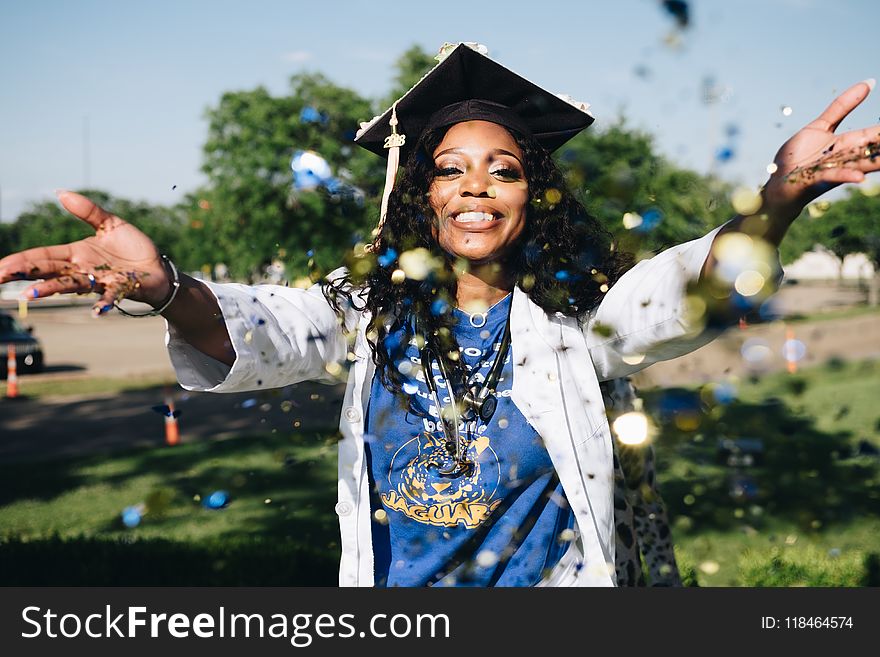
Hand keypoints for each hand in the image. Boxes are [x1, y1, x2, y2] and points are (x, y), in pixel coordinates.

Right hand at [0, 191, 169, 314]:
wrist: (159, 268)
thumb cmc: (133, 248)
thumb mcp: (111, 224)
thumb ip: (88, 211)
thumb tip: (60, 192)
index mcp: (76, 253)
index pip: (42, 256)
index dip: (21, 261)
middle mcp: (83, 269)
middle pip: (49, 271)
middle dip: (24, 275)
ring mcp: (100, 280)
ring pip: (71, 285)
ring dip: (51, 289)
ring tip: (30, 294)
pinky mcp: (120, 288)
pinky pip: (110, 297)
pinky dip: (103, 303)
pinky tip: (97, 311)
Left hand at [762, 79, 878, 222]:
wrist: (779, 181)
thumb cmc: (798, 156)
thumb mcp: (819, 126)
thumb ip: (841, 107)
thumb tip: (869, 82)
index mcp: (848, 144)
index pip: (874, 134)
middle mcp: (845, 158)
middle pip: (873, 150)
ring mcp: (834, 169)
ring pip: (860, 165)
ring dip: (877, 163)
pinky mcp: (818, 179)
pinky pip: (834, 177)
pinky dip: (846, 176)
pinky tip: (860, 177)